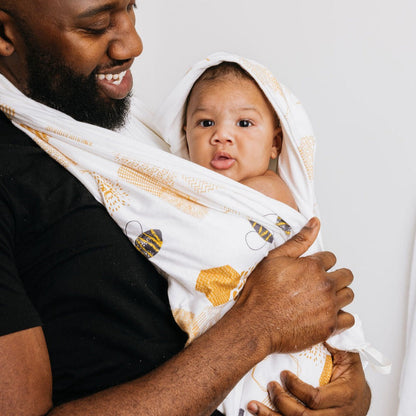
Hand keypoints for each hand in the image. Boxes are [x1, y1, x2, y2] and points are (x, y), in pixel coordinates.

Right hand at [235, 217, 354, 355]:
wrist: (255, 324)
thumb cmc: (260, 292)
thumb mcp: (274, 258)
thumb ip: (299, 240)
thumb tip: (315, 223)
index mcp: (313, 266)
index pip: (331, 258)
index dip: (320, 263)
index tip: (311, 270)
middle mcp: (325, 285)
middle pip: (345, 275)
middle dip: (334, 276)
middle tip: (318, 284)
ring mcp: (329, 307)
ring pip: (349, 295)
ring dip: (339, 295)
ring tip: (322, 298)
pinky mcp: (329, 327)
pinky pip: (349, 319)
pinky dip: (341, 317)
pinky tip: (327, 314)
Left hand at [247, 347, 370, 415]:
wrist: (358, 401)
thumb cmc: (351, 378)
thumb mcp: (348, 358)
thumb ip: (336, 343)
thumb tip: (321, 320)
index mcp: (344, 395)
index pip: (315, 397)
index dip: (296, 388)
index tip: (283, 374)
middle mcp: (336, 415)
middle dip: (282, 401)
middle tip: (270, 385)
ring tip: (254, 404)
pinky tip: (256, 412)